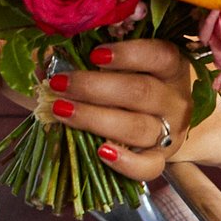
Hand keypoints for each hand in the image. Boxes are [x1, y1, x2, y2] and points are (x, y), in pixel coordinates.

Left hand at [27, 39, 192, 181]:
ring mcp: (170, 132)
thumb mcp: (113, 68)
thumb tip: (45, 57)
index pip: (160, 55)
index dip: (129, 54)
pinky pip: (149, 167)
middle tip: (59, 84)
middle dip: (94, 87)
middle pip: (140, 92)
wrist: (153, 122)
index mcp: (169, 67)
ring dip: (95, 119)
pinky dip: (125, 162)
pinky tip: (101, 152)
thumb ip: (84, 59)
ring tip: (61, 111)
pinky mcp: (161, 159)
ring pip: (138, 127)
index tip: (94, 54)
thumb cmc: (127, 86)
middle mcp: (175, 99)